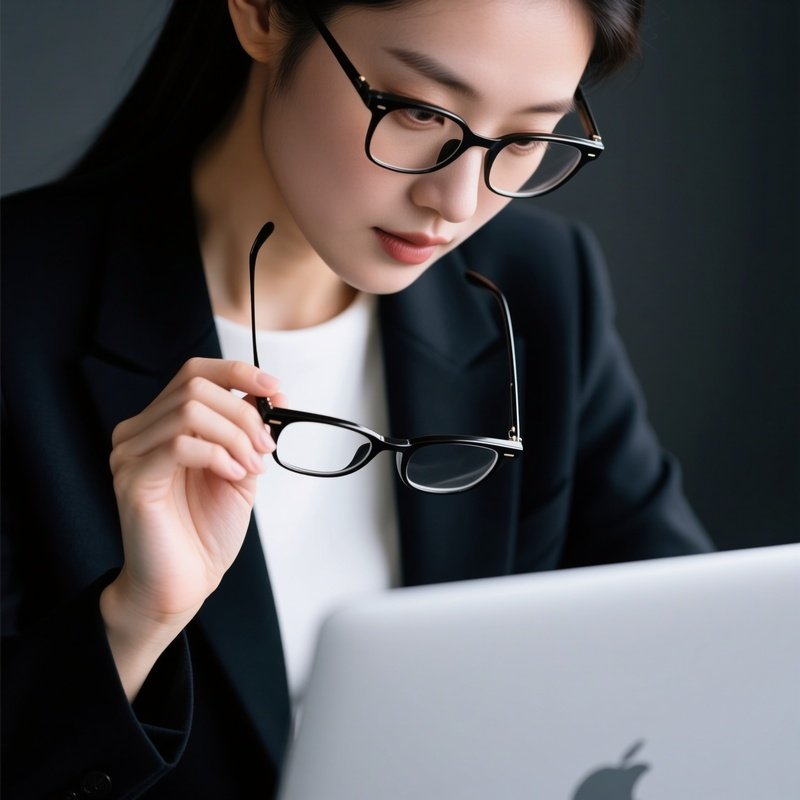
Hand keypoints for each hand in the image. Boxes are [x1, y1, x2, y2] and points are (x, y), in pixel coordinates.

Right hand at [100, 358, 283, 696]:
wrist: (182, 584)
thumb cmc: (205, 531)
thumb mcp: (239, 469)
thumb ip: (247, 432)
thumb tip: (268, 394)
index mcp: (161, 425)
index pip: (195, 373)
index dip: (237, 373)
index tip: (274, 389)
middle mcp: (139, 433)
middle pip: (195, 387)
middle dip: (244, 412)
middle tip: (266, 445)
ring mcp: (130, 454)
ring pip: (189, 411)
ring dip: (235, 436)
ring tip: (252, 466)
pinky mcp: (133, 480)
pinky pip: (180, 445)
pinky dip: (219, 455)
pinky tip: (234, 475)